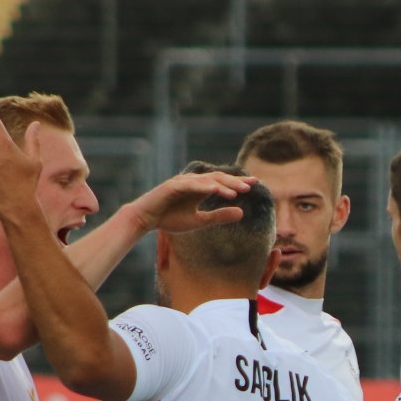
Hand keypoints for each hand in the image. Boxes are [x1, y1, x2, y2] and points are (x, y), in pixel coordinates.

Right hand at [126, 170, 257, 235]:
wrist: (144, 220)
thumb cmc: (169, 220)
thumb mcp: (199, 221)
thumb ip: (219, 216)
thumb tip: (242, 212)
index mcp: (200, 189)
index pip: (222, 183)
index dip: (238, 182)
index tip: (256, 184)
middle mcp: (192, 182)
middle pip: (217, 179)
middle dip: (234, 182)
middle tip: (251, 186)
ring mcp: (182, 182)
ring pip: (206, 180)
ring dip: (223, 184)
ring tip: (239, 191)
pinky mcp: (172, 186)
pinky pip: (191, 186)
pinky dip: (204, 187)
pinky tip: (217, 191)